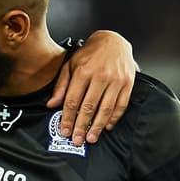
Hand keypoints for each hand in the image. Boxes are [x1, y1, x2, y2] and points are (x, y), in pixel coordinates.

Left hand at [45, 30, 134, 145]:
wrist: (114, 41)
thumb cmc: (90, 54)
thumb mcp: (71, 65)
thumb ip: (61, 85)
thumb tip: (51, 105)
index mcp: (83, 71)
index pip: (73, 100)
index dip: (68, 118)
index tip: (64, 131)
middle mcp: (100, 76)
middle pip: (88, 107)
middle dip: (82, 126)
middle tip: (77, 140)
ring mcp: (116, 80)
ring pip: (106, 108)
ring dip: (98, 126)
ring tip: (91, 138)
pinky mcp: (128, 83)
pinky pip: (121, 104)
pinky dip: (114, 118)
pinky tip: (107, 127)